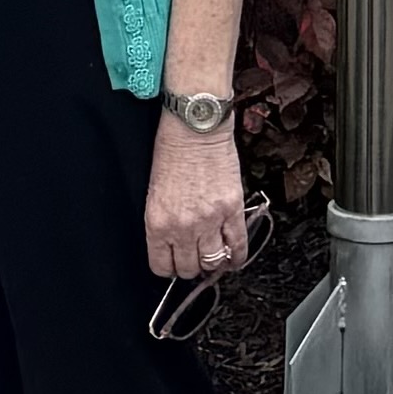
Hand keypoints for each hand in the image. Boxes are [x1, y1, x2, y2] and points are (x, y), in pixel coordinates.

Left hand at [142, 120, 245, 289]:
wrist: (196, 125)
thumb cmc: (172, 149)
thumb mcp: (155, 192)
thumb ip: (164, 222)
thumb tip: (174, 243)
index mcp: (157, 222)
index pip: (162, 266)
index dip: (170, 267)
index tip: (174, 263)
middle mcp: (182, 227)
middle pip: (189, 268)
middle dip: (191, 266)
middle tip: (194, 258)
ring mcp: (209, 220)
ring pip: (213, 262)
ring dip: (212, 262)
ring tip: (213, 256)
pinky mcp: (232, 209)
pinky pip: (238, 246)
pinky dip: (236, 258)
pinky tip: (234, 258)